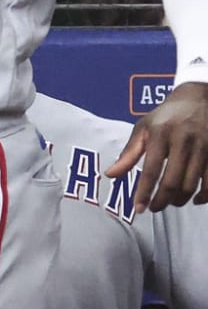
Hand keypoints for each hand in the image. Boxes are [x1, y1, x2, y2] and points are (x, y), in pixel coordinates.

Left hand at [106, 82, 207, 210]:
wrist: (198, 99)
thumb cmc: (165, 116)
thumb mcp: (143, 128)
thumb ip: (129, 153)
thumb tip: (111, 174)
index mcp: (160, 134)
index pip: (150, 169)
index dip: (144, 192)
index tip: (139, 209)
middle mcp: (182, 141)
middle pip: (172, 181)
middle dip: (162, 200)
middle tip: (154, 208)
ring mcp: (203, 147)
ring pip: (192, 184)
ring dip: (180, 199)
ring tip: (170, 202)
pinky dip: (204, 196)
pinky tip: (194, 199)